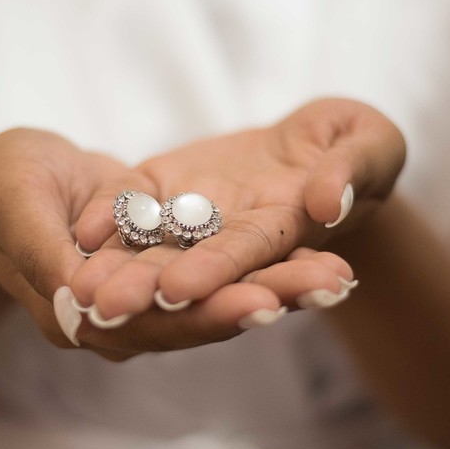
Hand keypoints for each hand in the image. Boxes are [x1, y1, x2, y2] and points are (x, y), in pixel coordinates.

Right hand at [0, 127, 359, 358]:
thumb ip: (44, 250)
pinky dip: (271, 265)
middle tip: (328, 286)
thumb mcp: (14, 202)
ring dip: (283, 286)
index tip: (265, 304)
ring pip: (224, 296)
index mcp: (80, 315)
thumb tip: (82, 300)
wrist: (16, 177)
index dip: (208, 313)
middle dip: (268, 300)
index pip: (154, 322)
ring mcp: (153, 299)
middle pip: (204, 317)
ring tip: (339, 277)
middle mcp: (124, 324)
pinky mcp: (174, 270)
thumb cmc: (5, 184)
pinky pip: (226, 269)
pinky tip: (321, 255)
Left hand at [69, 98, 405, 324]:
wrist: (320, 141)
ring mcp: (196, 217)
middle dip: (147, 291)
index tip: (177, 291)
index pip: (248, 258)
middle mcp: (233, 238)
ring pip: (152, 250)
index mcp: (286, 234)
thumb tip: (325, 203)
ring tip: (78, 289)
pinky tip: (82, 230)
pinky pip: (135, 207)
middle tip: (104, 307)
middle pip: (187, 270)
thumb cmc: (358, 144)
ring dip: (116, 271)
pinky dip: (110, 218)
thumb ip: (352, 171)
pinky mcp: (167, 188)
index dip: (214, 273)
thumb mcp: (371, 145)